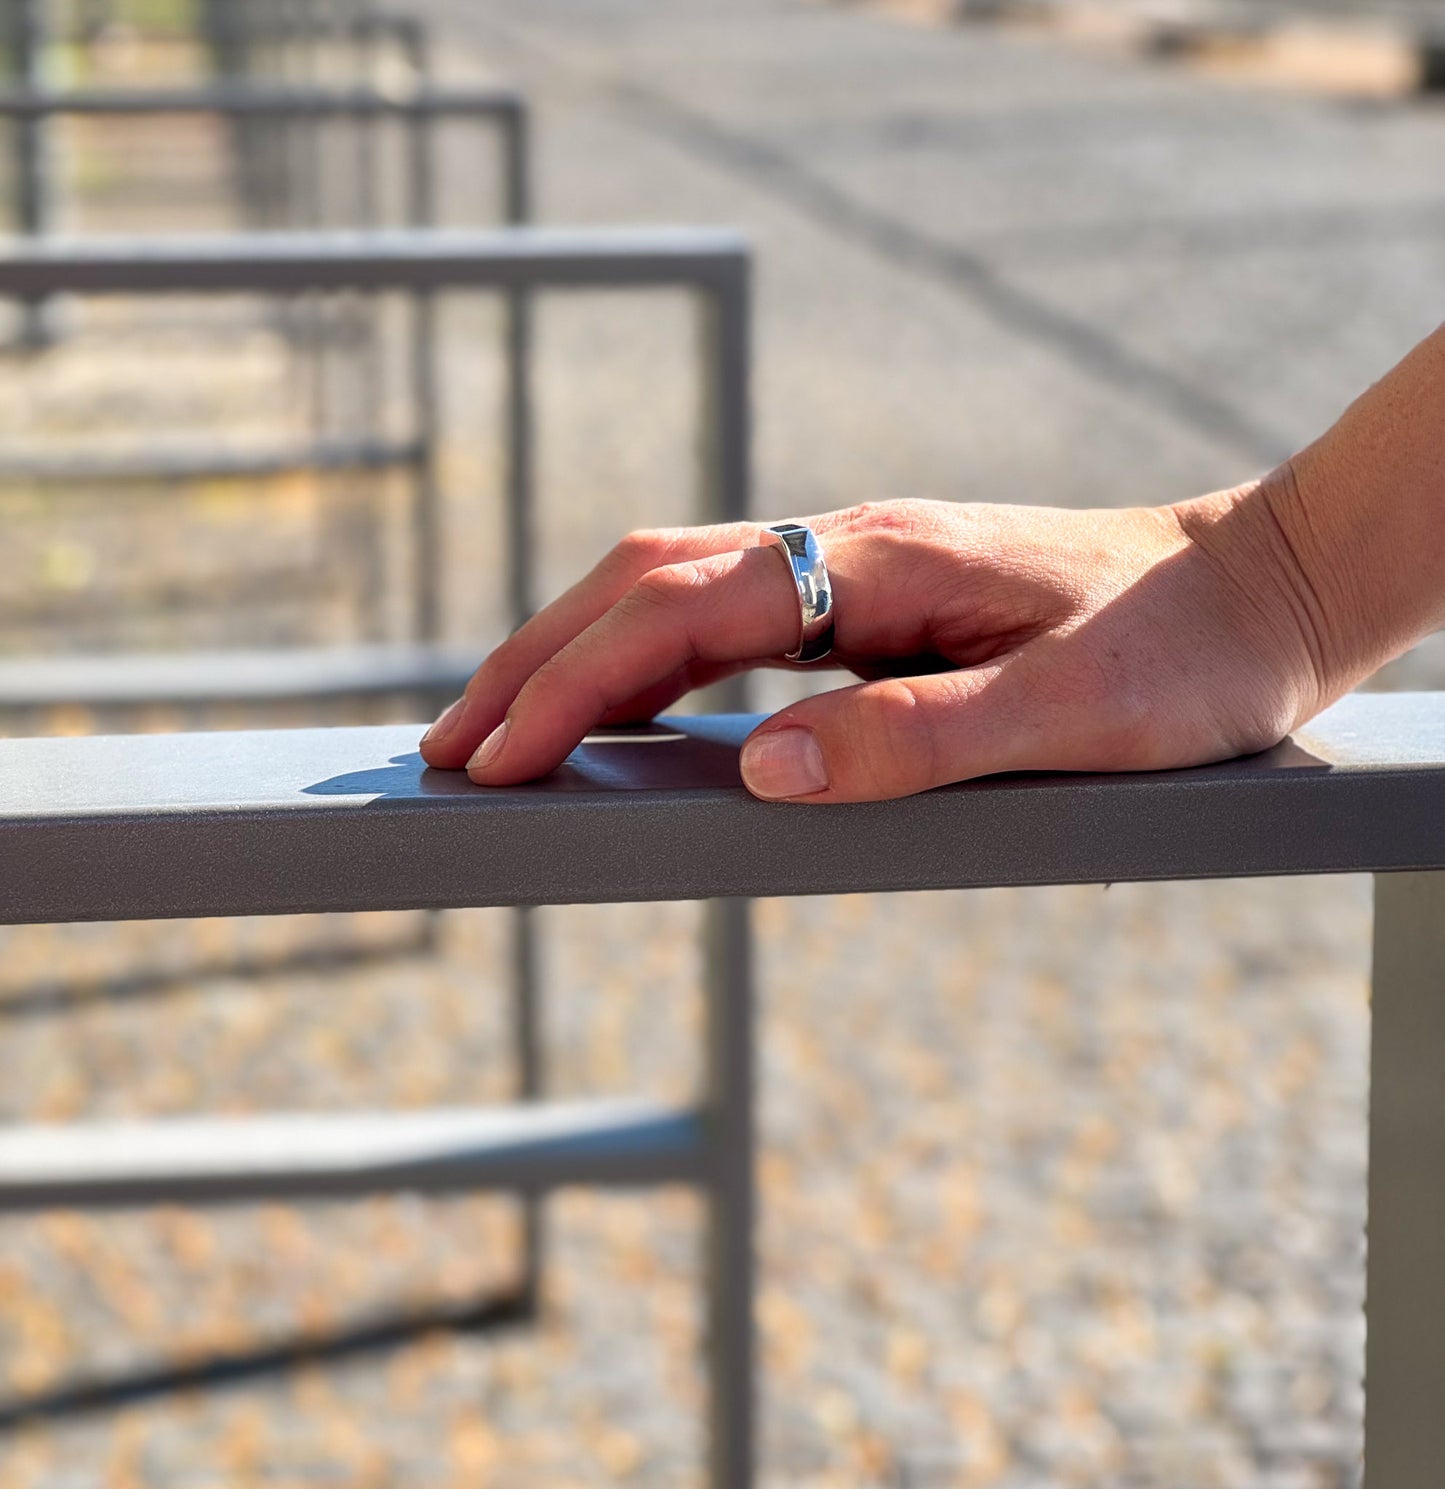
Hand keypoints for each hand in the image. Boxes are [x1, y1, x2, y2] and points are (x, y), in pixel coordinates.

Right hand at [419, 489, 1336, 802]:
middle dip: (534, 662)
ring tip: (501, 728)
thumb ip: (916, 739)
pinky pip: (723, 617)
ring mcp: (850, 565)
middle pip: (642, 581)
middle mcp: (843, 547)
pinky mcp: (866, 596)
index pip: (680, 617)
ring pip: (671, 589)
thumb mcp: (1069, 719)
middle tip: (448, 746)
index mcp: (875, 565)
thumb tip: (759, 771)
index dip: (575, 686)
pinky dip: (643, 659)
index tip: (493, 756)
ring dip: (574, 653)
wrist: (1256, 589)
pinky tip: (620, 707)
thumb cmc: (1180, 657)